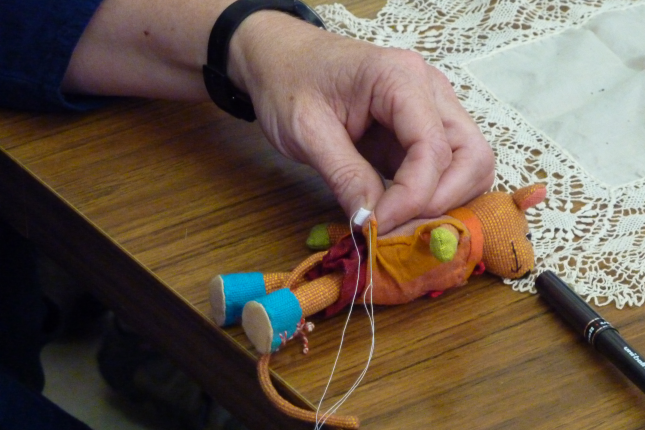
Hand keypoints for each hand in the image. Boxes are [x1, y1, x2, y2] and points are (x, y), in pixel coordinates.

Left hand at [230, 12, 494, 233]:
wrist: (281, 58)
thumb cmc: (289, 82)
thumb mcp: (306, 131)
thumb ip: (344, 175)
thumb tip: (372, 224)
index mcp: (401, 78)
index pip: (433, 148)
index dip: (412, 197)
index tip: (377, 227)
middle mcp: (430, 90)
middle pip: (472, 156)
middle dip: (442, 202)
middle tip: (398, 230)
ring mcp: (431, 108)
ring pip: (469, 164)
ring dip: (443, 201)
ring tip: (398, 224)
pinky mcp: (422, 129)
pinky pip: (446, 168)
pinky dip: (431, 196)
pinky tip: (399, 212)